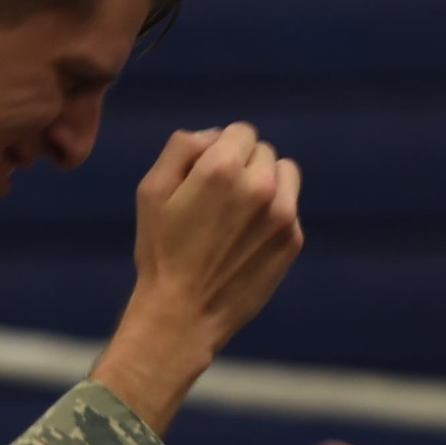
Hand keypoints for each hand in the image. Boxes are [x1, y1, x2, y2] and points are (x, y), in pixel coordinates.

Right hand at [95, 123, 302, 432]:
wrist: (185, 313)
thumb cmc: (161, 250)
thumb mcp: (152, 190)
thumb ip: (182, 147)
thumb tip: (215, 136)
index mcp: (223, 167)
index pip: (240, 131)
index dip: (221, 149)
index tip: (207, 174)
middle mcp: (260, 185)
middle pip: (263, 151)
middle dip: (244, 164)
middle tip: (219, 198)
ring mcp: (284, 214)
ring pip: (285, 174)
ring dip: (267, 182)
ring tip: (240, 212)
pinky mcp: (294, 240)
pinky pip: (290, 207)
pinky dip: (274, 214)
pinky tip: (248, 238)